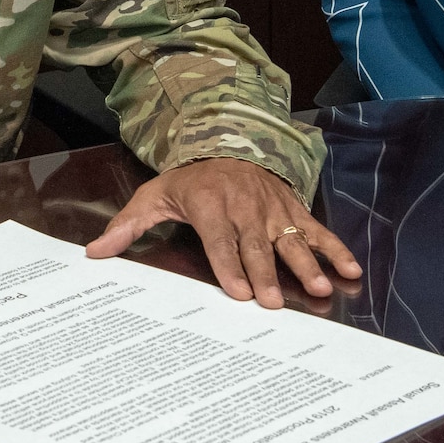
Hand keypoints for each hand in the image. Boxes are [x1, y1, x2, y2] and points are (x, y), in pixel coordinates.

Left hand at [86, 158, 360, 308]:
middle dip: (266, 273)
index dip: (228, 265)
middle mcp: (244, 206)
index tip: (237, 292)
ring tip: (321, 287)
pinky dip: (335, 248)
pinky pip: (316, 229)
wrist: (227, 139)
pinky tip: (350, 269)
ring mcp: (272, 208)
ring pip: (290, 239)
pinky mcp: (292, 208)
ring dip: (306, 263)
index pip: (219, 239)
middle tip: (274, 303)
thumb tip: (93, 252)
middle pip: (256, 245)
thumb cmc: (189, 179)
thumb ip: (127, 225)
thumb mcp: (154, 195)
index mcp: (209, 204)